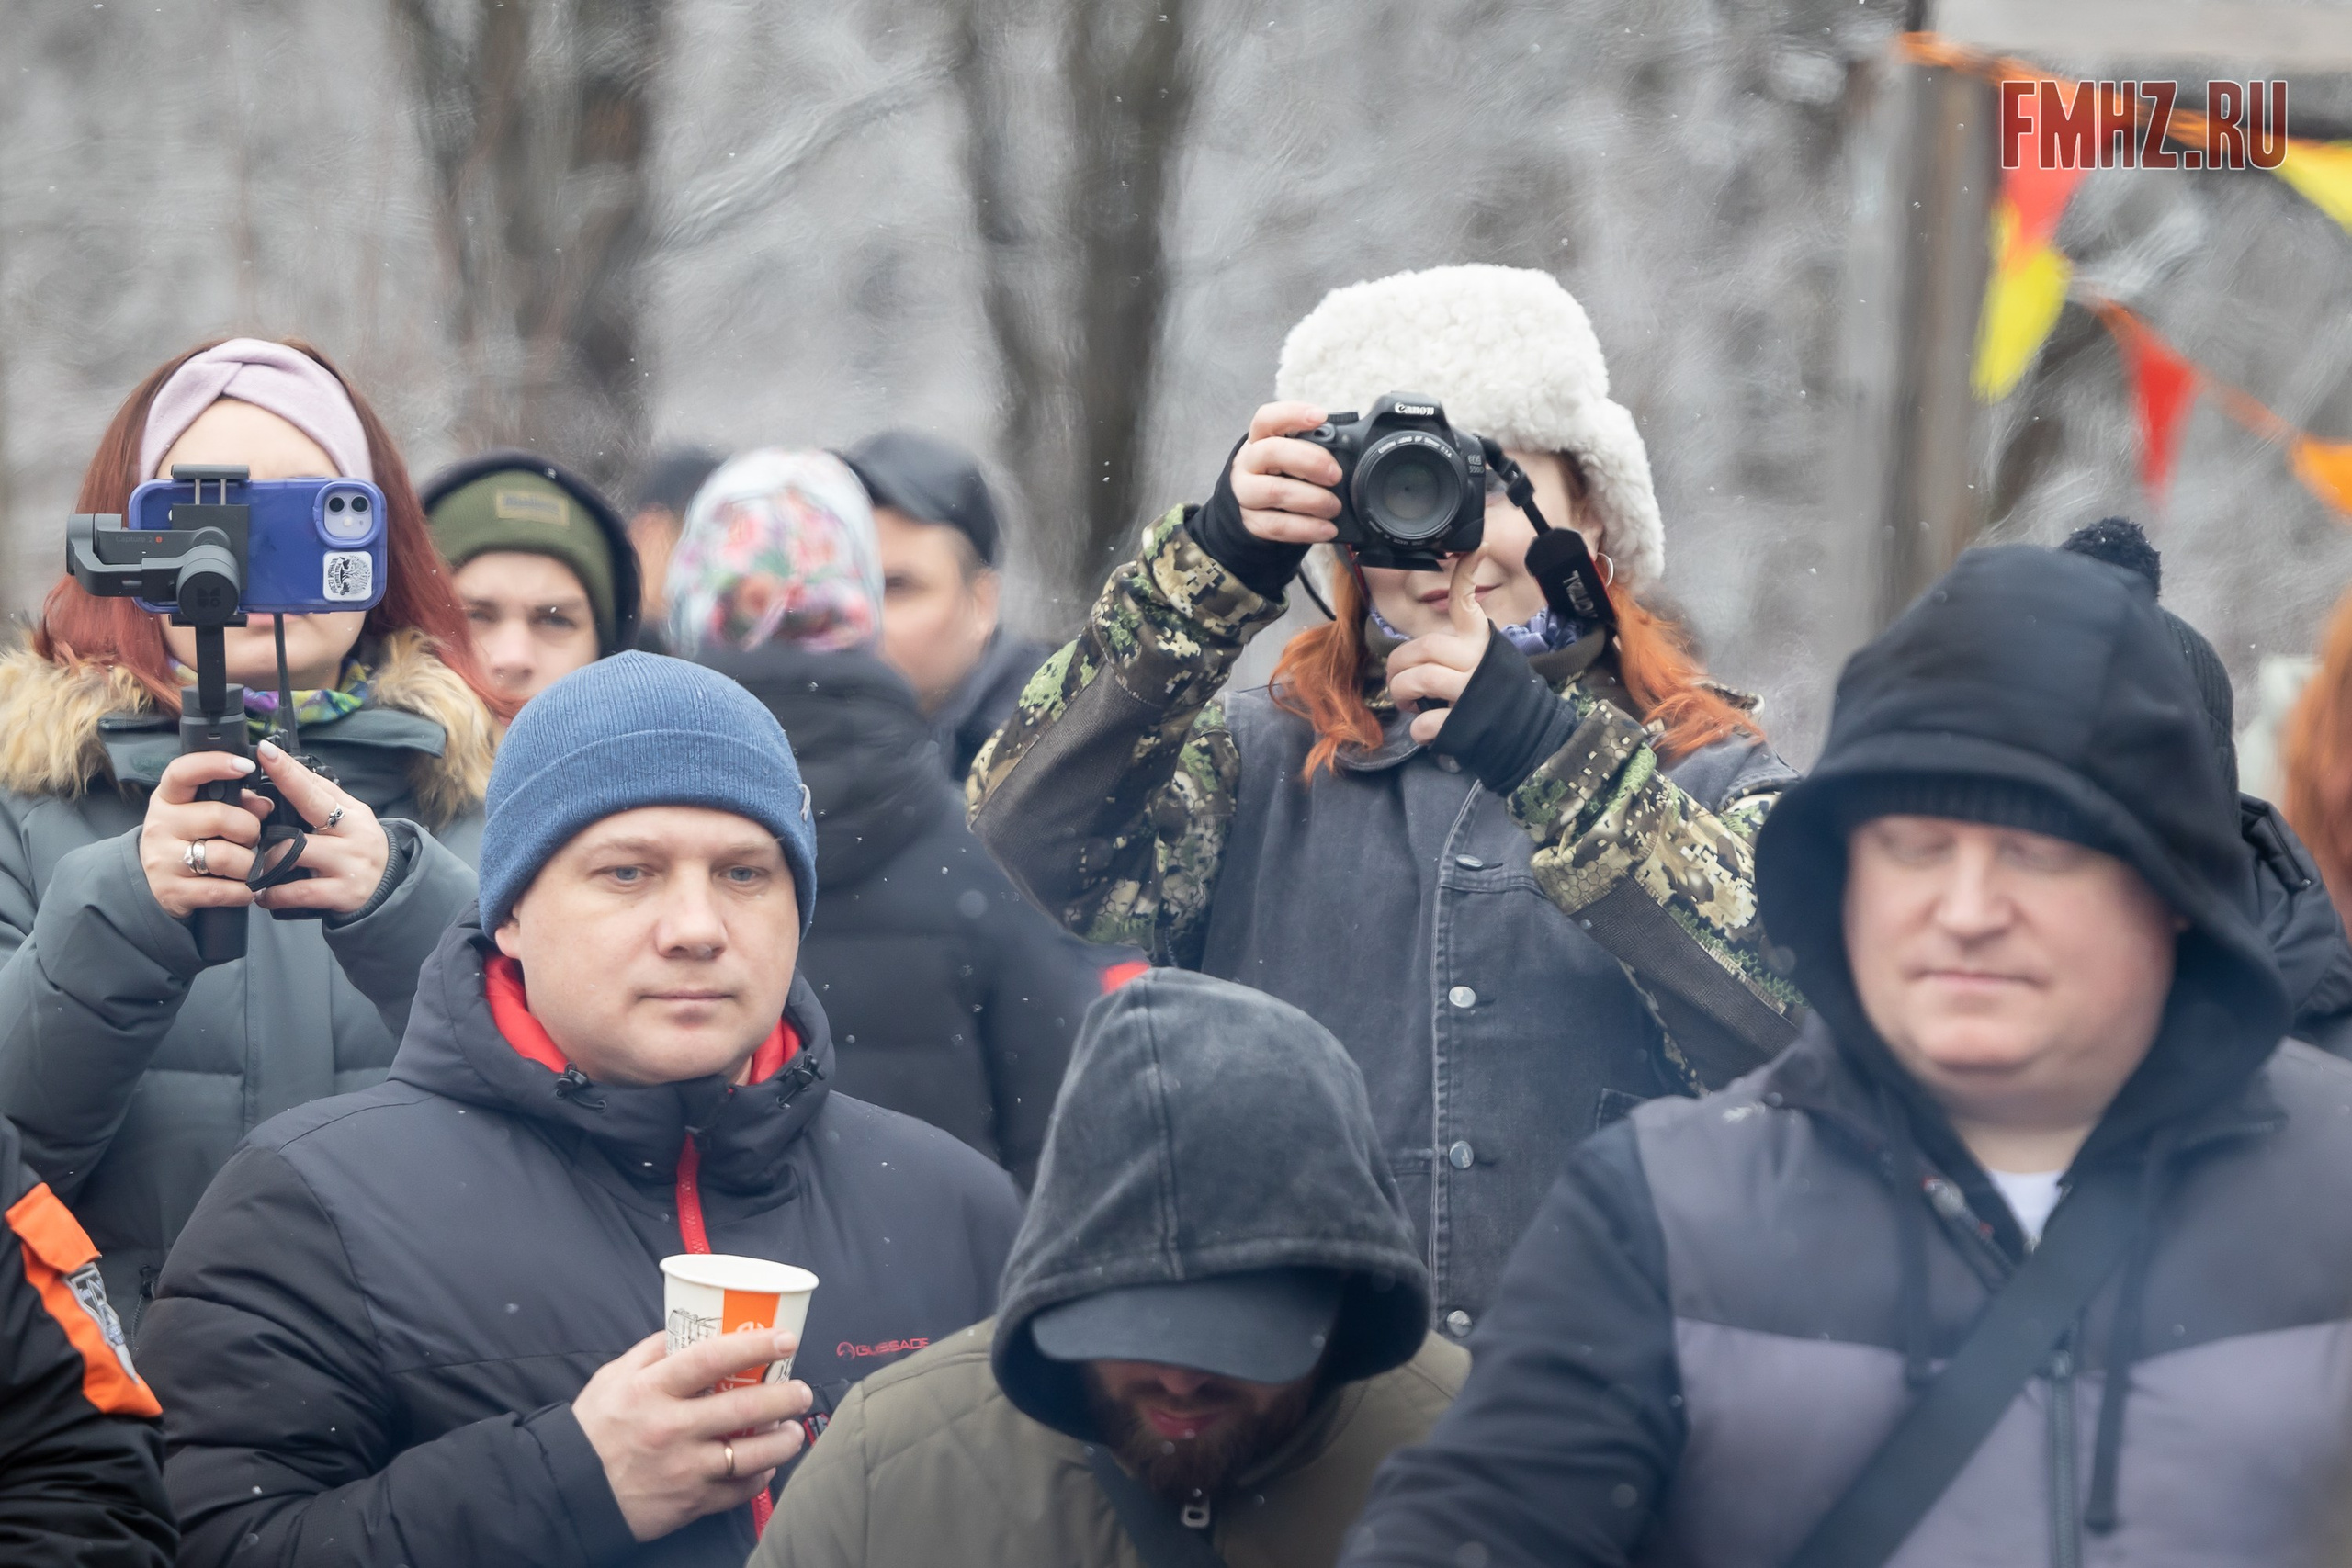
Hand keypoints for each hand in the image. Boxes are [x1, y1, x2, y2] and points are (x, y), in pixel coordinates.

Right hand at [139, 752, 268, 918]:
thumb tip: (264, 804)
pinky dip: (243, 891)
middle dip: (249, 829)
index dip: (215, 764)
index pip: (183, 772)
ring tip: (247, 866)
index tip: (246, 765)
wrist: (155, 885)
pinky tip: (244, 888)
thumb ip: (235, 803)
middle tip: (251, 838)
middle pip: (219, 817)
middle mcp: (160, 825)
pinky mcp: (171, 891)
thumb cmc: (189, 841)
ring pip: (224, 856)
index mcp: (168, 799)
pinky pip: (222, 890)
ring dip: (249, 864)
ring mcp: (162, 859)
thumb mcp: (203, 814)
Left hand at [245, 741, 389, 917]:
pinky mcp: (343, 894)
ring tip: (253, 867)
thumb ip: (322, 801)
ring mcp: (349, 864)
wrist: (391, 892)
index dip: (289, 769)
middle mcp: (354, 835)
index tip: (265, 751)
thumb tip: (287, 772)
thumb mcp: (350, 822)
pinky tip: (263, 896)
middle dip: (279, 798)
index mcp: (353, 813)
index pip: (317, 786)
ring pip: (295, 852)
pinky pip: (298, 891)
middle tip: (247, 805)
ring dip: (266, 860)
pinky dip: (274, 895)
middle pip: (310, 811)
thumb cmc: (359, 851)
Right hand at [573, 1329, 811, 1543]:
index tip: (786, 1339)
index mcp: (651, 1390)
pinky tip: (767, 1465)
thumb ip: (651, 1352)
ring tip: (794, 1429)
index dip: (754, 1346)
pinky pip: (739, 1491)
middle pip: (744, 1407)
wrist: (567, 1492)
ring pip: (752, 1453)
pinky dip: (760, 1477)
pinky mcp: (690, 1503)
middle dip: (785, 1396)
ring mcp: (684, 1468)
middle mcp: (671, 1428)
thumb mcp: (612, 1379)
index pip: (711, 1359)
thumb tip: (688, 1326)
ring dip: (784, 1440)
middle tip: (802, 1389)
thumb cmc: (592, 1430)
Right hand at [1230, 401, 1342, 544]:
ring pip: (1274, 491)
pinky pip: (1277, 525)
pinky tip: (1327, 529)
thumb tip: (1354, 449)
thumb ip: (1316, 447)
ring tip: (1335, 507)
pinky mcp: (1251, 521)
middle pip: (1271, 452)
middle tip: (1336, 474)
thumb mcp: (1293, 454)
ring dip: (1312, 499)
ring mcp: (1245, 492)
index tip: (1321, 416)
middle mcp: (1248, 462)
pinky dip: (1307, 528)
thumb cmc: (1282, 473)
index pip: (1267, 418)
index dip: (1292, 414)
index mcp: (1261, 438)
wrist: (1255, 507)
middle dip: (1310, 461)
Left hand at [1387, 555, 1492, 744]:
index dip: (1466, 575)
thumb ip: (1456, 649)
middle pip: (1425, 646)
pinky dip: (1417, 728)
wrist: (1528, 735)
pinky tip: (1425, 729)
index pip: (1468, 602)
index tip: (1475, 547)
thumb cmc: (1495, 695)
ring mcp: (1471, 691)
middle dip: (1398, 664)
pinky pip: (1424, 722)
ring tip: (1406, 702)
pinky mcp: (1464, 722)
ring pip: (1419, 679)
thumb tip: (1416, 655)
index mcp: (1481, 641)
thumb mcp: (1485, 660)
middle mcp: (1478, 660)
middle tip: (1397, 679)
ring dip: (1401, 692)